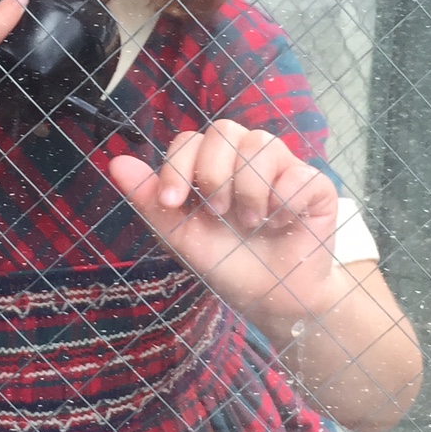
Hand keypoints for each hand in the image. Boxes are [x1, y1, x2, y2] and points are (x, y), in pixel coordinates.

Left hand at [106, 119, 341, 331]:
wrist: (271, 300)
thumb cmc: (226, 265)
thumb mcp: (182, 237)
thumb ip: (151, 200)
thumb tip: (114, 161)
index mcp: (211, 167)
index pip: (189, 140)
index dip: (178, 166)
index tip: (174, 203)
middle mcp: (246, 159)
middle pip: (224, 131)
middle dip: (213, 174)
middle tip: (218, 213)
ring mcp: (283, 168)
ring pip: (262, 144)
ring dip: (249, 190)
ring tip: (251, 223)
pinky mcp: (315, 186)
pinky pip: (298, 174)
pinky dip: (284, 202)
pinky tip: (281, 224)